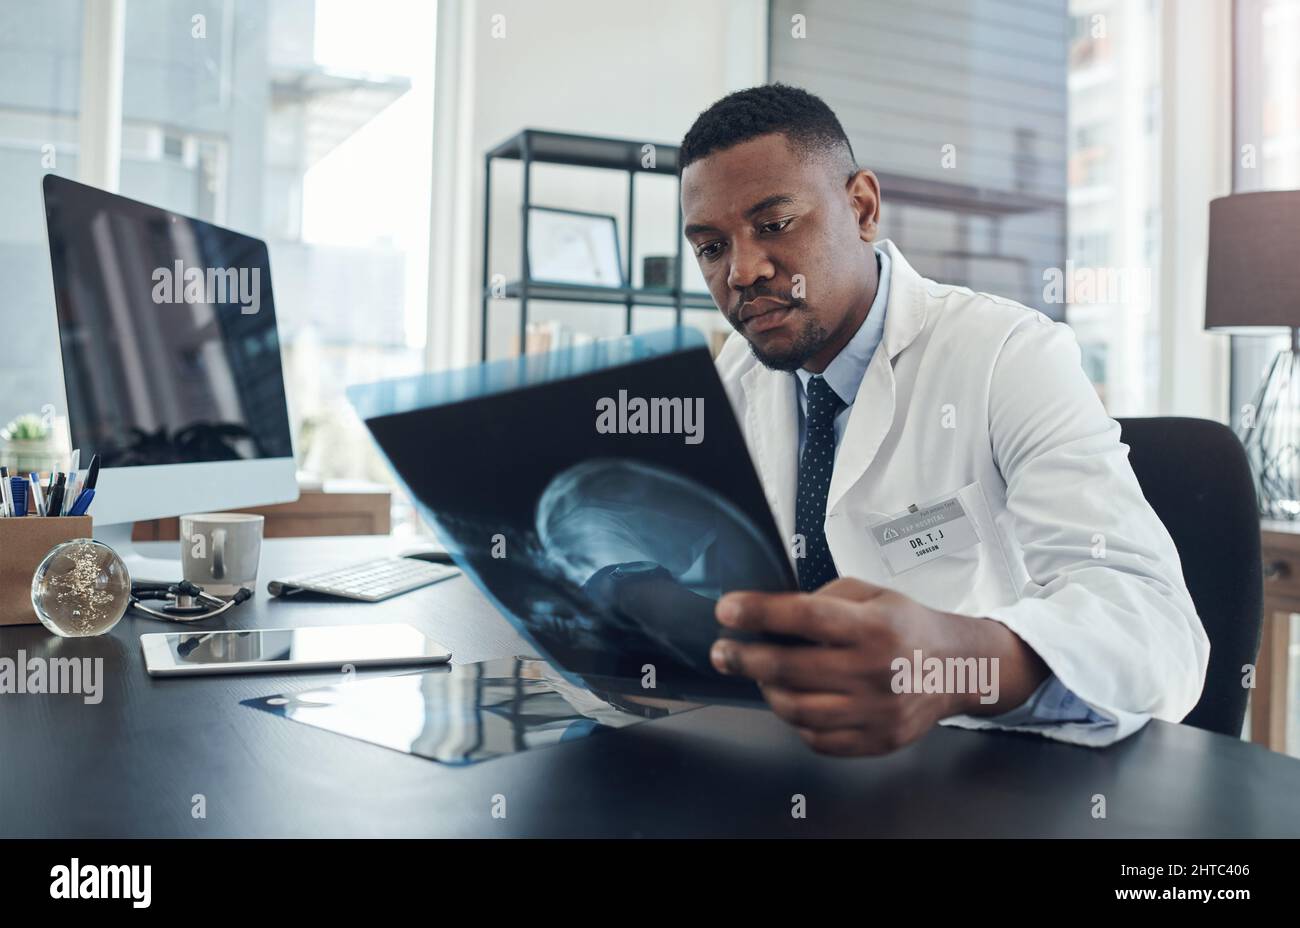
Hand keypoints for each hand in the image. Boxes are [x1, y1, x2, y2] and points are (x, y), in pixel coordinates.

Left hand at [710, 578, 1047, 755]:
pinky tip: (793, 700)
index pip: (805, 616)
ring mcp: (876, 711)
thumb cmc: (905, 626)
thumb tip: (771, 615)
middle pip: (791, 668)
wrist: (956, 668)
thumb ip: (823, 598)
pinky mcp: (877, 740)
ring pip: (797, 709)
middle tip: (722, 652)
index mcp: (873, 626)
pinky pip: (817, 738)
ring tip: (761, 675)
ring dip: (767, 691)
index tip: (726, 610)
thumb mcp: (871, 594)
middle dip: (745, 658)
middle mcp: (875, 670)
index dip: (759, 612)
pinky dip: (795, 720)